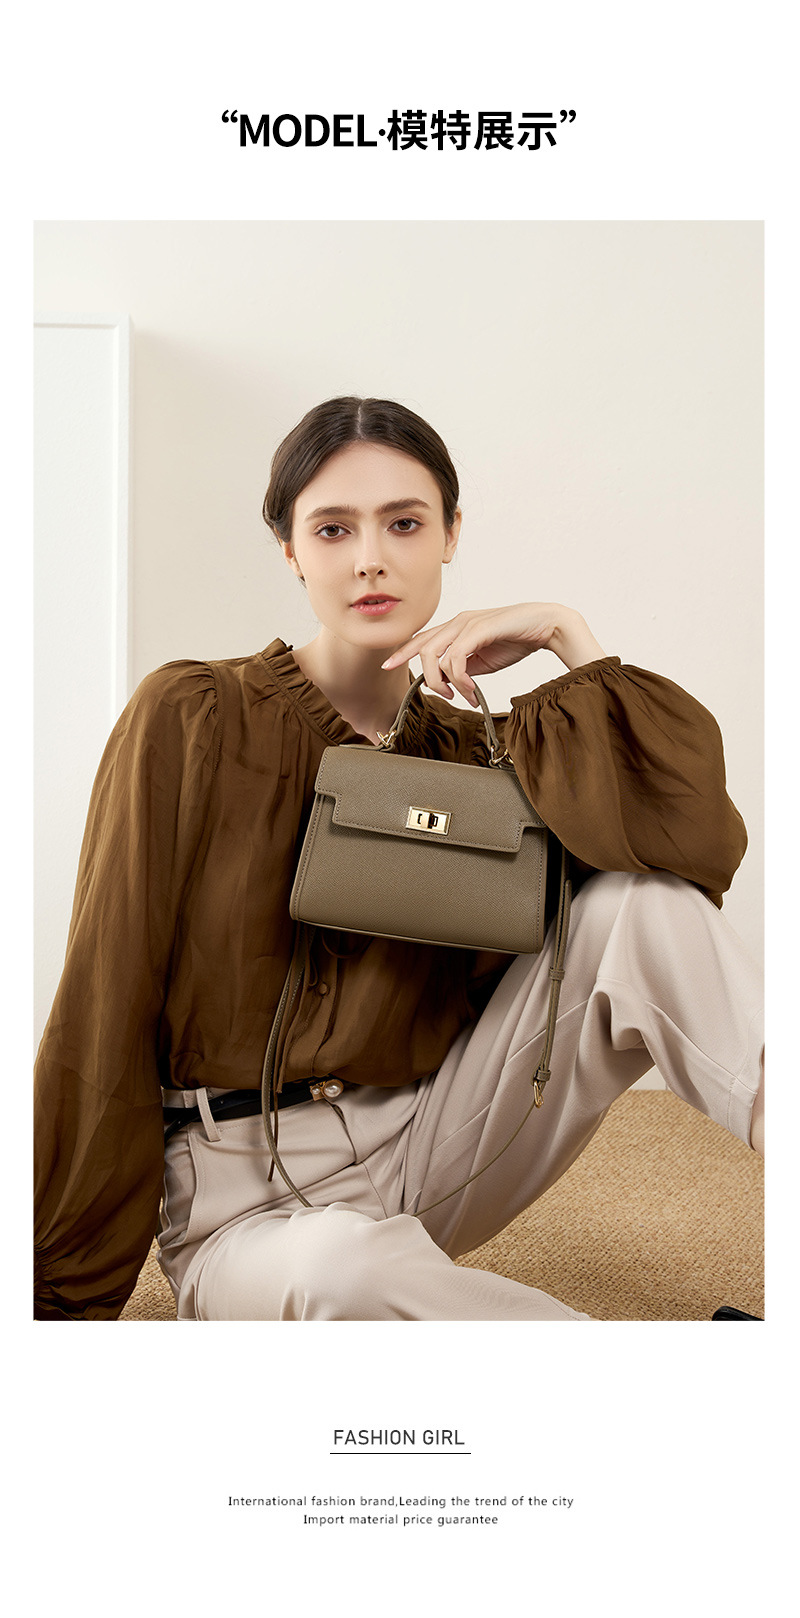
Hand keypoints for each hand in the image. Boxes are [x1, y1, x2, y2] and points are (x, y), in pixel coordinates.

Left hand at [382, 603, 604, 704]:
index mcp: (456, 627)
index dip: (403, 652)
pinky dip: (460, 680)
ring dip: (447, 683)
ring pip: (436, 655)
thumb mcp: (482, 660)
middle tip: (445, 695)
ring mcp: (467, 623)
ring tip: (465, 695)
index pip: (422, 639)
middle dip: (425, 676)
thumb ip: (463, 667)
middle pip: (423, 649)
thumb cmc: (516, 640)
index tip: (389, 666)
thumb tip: (446, 682)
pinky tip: (472, 689)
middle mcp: (457, 622)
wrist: (545, 626)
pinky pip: (455, 658)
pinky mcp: (478, 629)